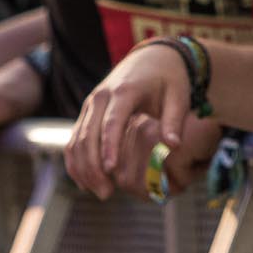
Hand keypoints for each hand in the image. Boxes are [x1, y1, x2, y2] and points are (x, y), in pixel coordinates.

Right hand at [66, 44, 190, 200]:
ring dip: (83, 169)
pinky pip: (74, 139)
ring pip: (77, 140)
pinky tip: (86, 183)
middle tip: (107, 194)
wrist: (153, 58)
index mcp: (124, 91)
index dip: (109, 146)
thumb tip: (173, 146)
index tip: (110, 170)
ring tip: (101, 193)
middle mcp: (101, 97)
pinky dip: (75, 162)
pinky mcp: (87, 113)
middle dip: (94, 167)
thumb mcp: (178, 96)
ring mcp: (91, 105)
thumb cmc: (169, 79)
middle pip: (88, 135)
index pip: (112, 122)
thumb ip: (174, 121)